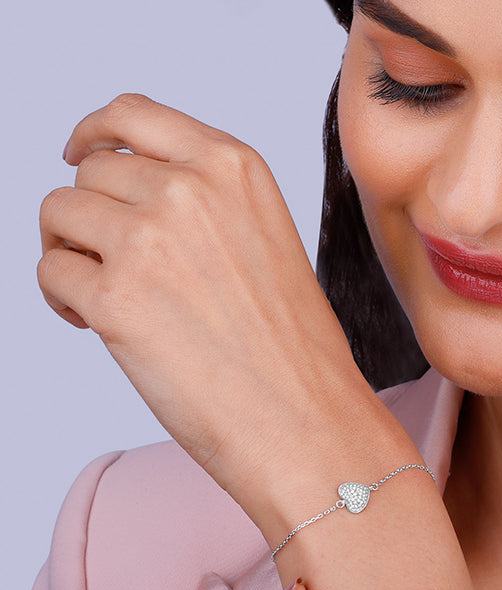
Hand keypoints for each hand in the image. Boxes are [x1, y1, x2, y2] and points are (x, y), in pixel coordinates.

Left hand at [38, 94, 409, 516]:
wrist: (307, 417)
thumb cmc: (296, 348)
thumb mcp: (264, 241)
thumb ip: (203, 205)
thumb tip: (131, 201)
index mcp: (234, 168)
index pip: (134, 115)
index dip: (94, 133)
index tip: (79, 153)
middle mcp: (189, 190)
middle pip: (90, 173)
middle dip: (90, 214)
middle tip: (108, 260)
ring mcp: (149, 240)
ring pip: (58, 213)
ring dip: (70, 251)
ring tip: (102, 295)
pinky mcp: (115, 298)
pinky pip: (50, 270)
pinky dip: (61, 296)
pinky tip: (95, 323)